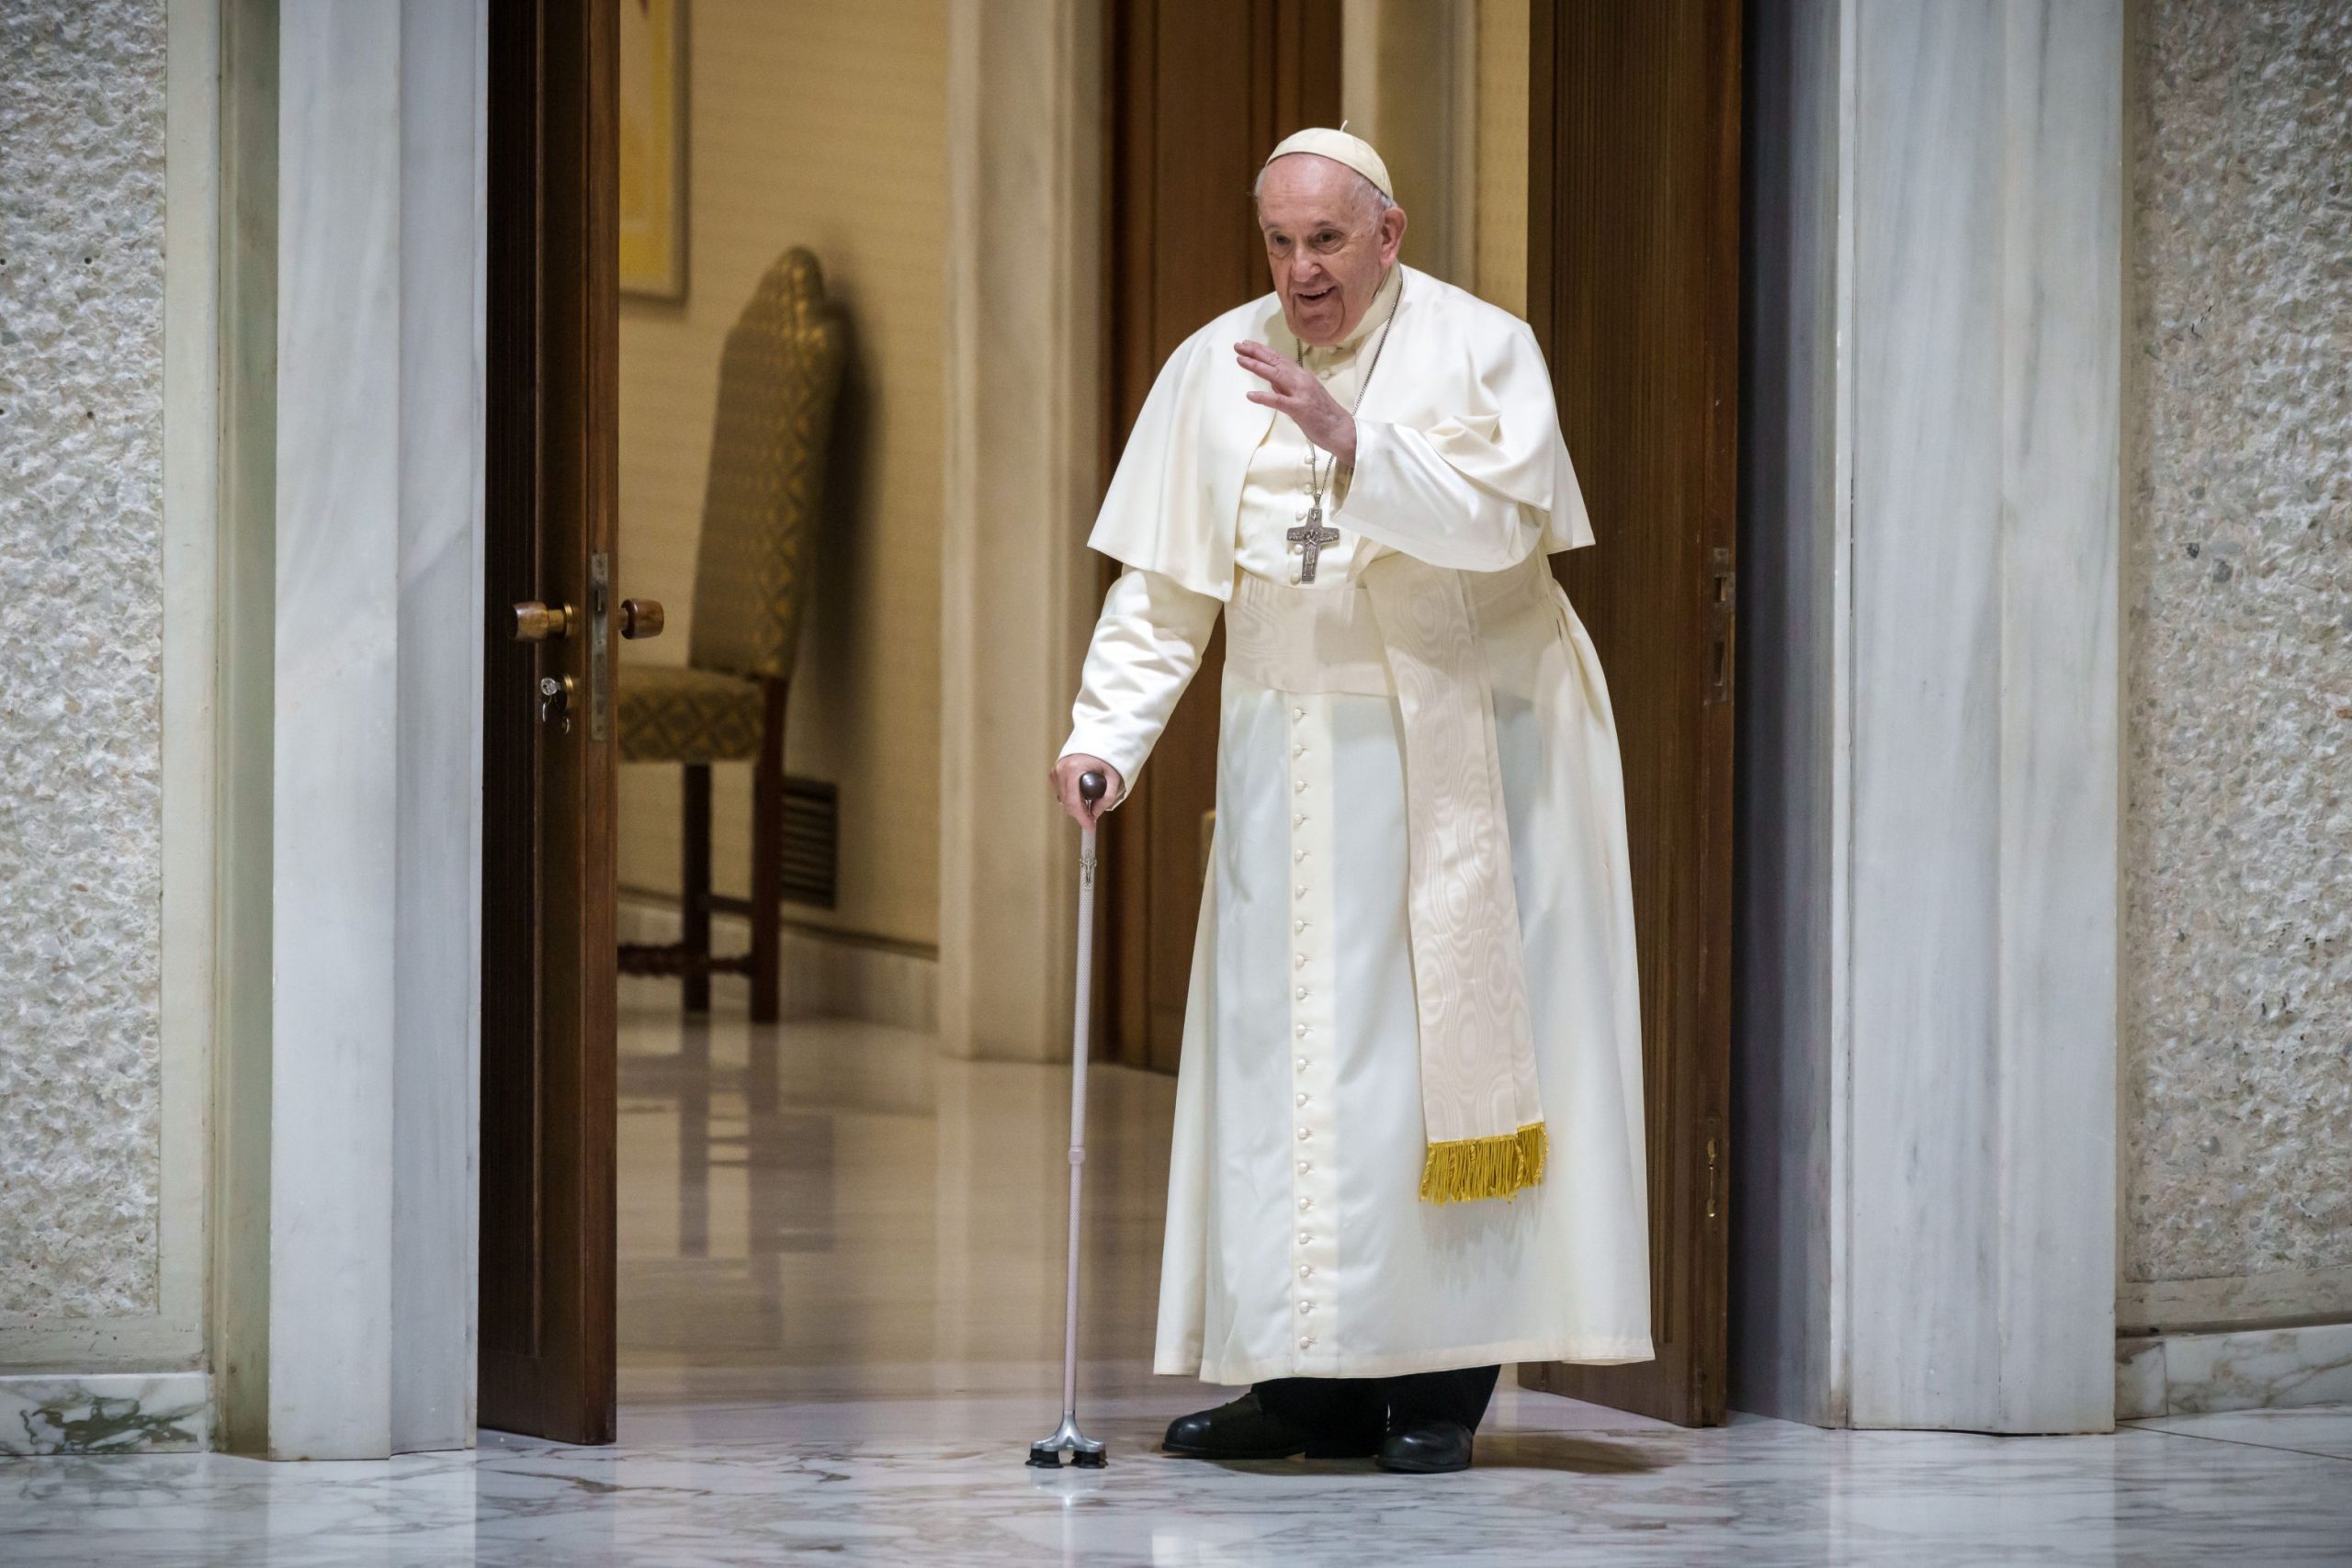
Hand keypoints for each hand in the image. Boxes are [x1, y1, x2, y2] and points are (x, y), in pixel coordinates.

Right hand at [1049, 754, 1122, 826]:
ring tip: (1089, 803)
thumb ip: (1108, 797)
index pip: (1074, 802)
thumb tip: (1096, 814)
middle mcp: (1061, 769)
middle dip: (1080, 813)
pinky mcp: (1054, 771)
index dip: (1082, 818)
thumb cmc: (1107, 755)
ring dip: (1075, 806)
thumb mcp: (1113, 776)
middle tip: (1093, 817)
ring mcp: (1056, 770)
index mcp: (1073, 769)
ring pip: (1063, 800)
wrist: (1098, 738)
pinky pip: (1061, 791)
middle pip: (1067, 804)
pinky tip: (1081, 794)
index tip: (1090, 828)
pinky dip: (1071, 797)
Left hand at [1236, 341, 1356, 465]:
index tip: (1247, 344)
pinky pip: (1279, 401)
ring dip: (1257, 367)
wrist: (1341, 430)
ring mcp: (1301, 393)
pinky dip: (1264, 397)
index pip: (1279, 359)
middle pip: (1276, 362)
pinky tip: (1250, 395)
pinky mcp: (1300, 409)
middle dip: (1256, 353)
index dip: (1262, 351)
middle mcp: (1302, 380)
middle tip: (1238, 346)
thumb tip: (1270, 379)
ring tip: (1240, 360)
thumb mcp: (1303, 396)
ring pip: (1276, 375)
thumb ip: (1287, 387)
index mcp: (1302, 376)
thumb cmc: (1322, 415)